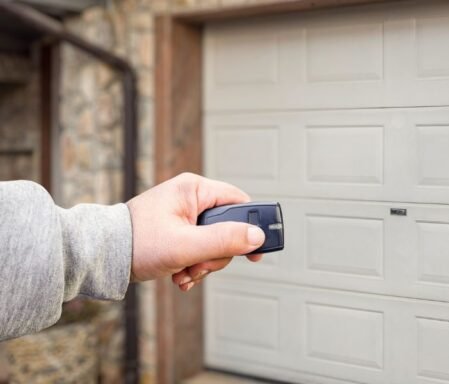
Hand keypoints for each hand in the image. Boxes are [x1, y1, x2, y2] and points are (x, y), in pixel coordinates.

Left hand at [126, 173, 264, 290]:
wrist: (100, 257)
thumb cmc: (136, 243)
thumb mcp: (186, 245)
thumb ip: (224, 240)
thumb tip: (257, 237)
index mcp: (194, 189)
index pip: (239, 202)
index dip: (251, 227)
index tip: (255, 251)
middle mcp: (191, 198)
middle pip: (228, 228)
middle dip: (217, 254)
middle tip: (200, 265)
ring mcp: (184, 215)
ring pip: (214, 243)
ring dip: (204, 264)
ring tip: (185, 272)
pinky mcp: (177, 231)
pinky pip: (199, 249)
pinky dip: (193, 265)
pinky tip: (180, 274)